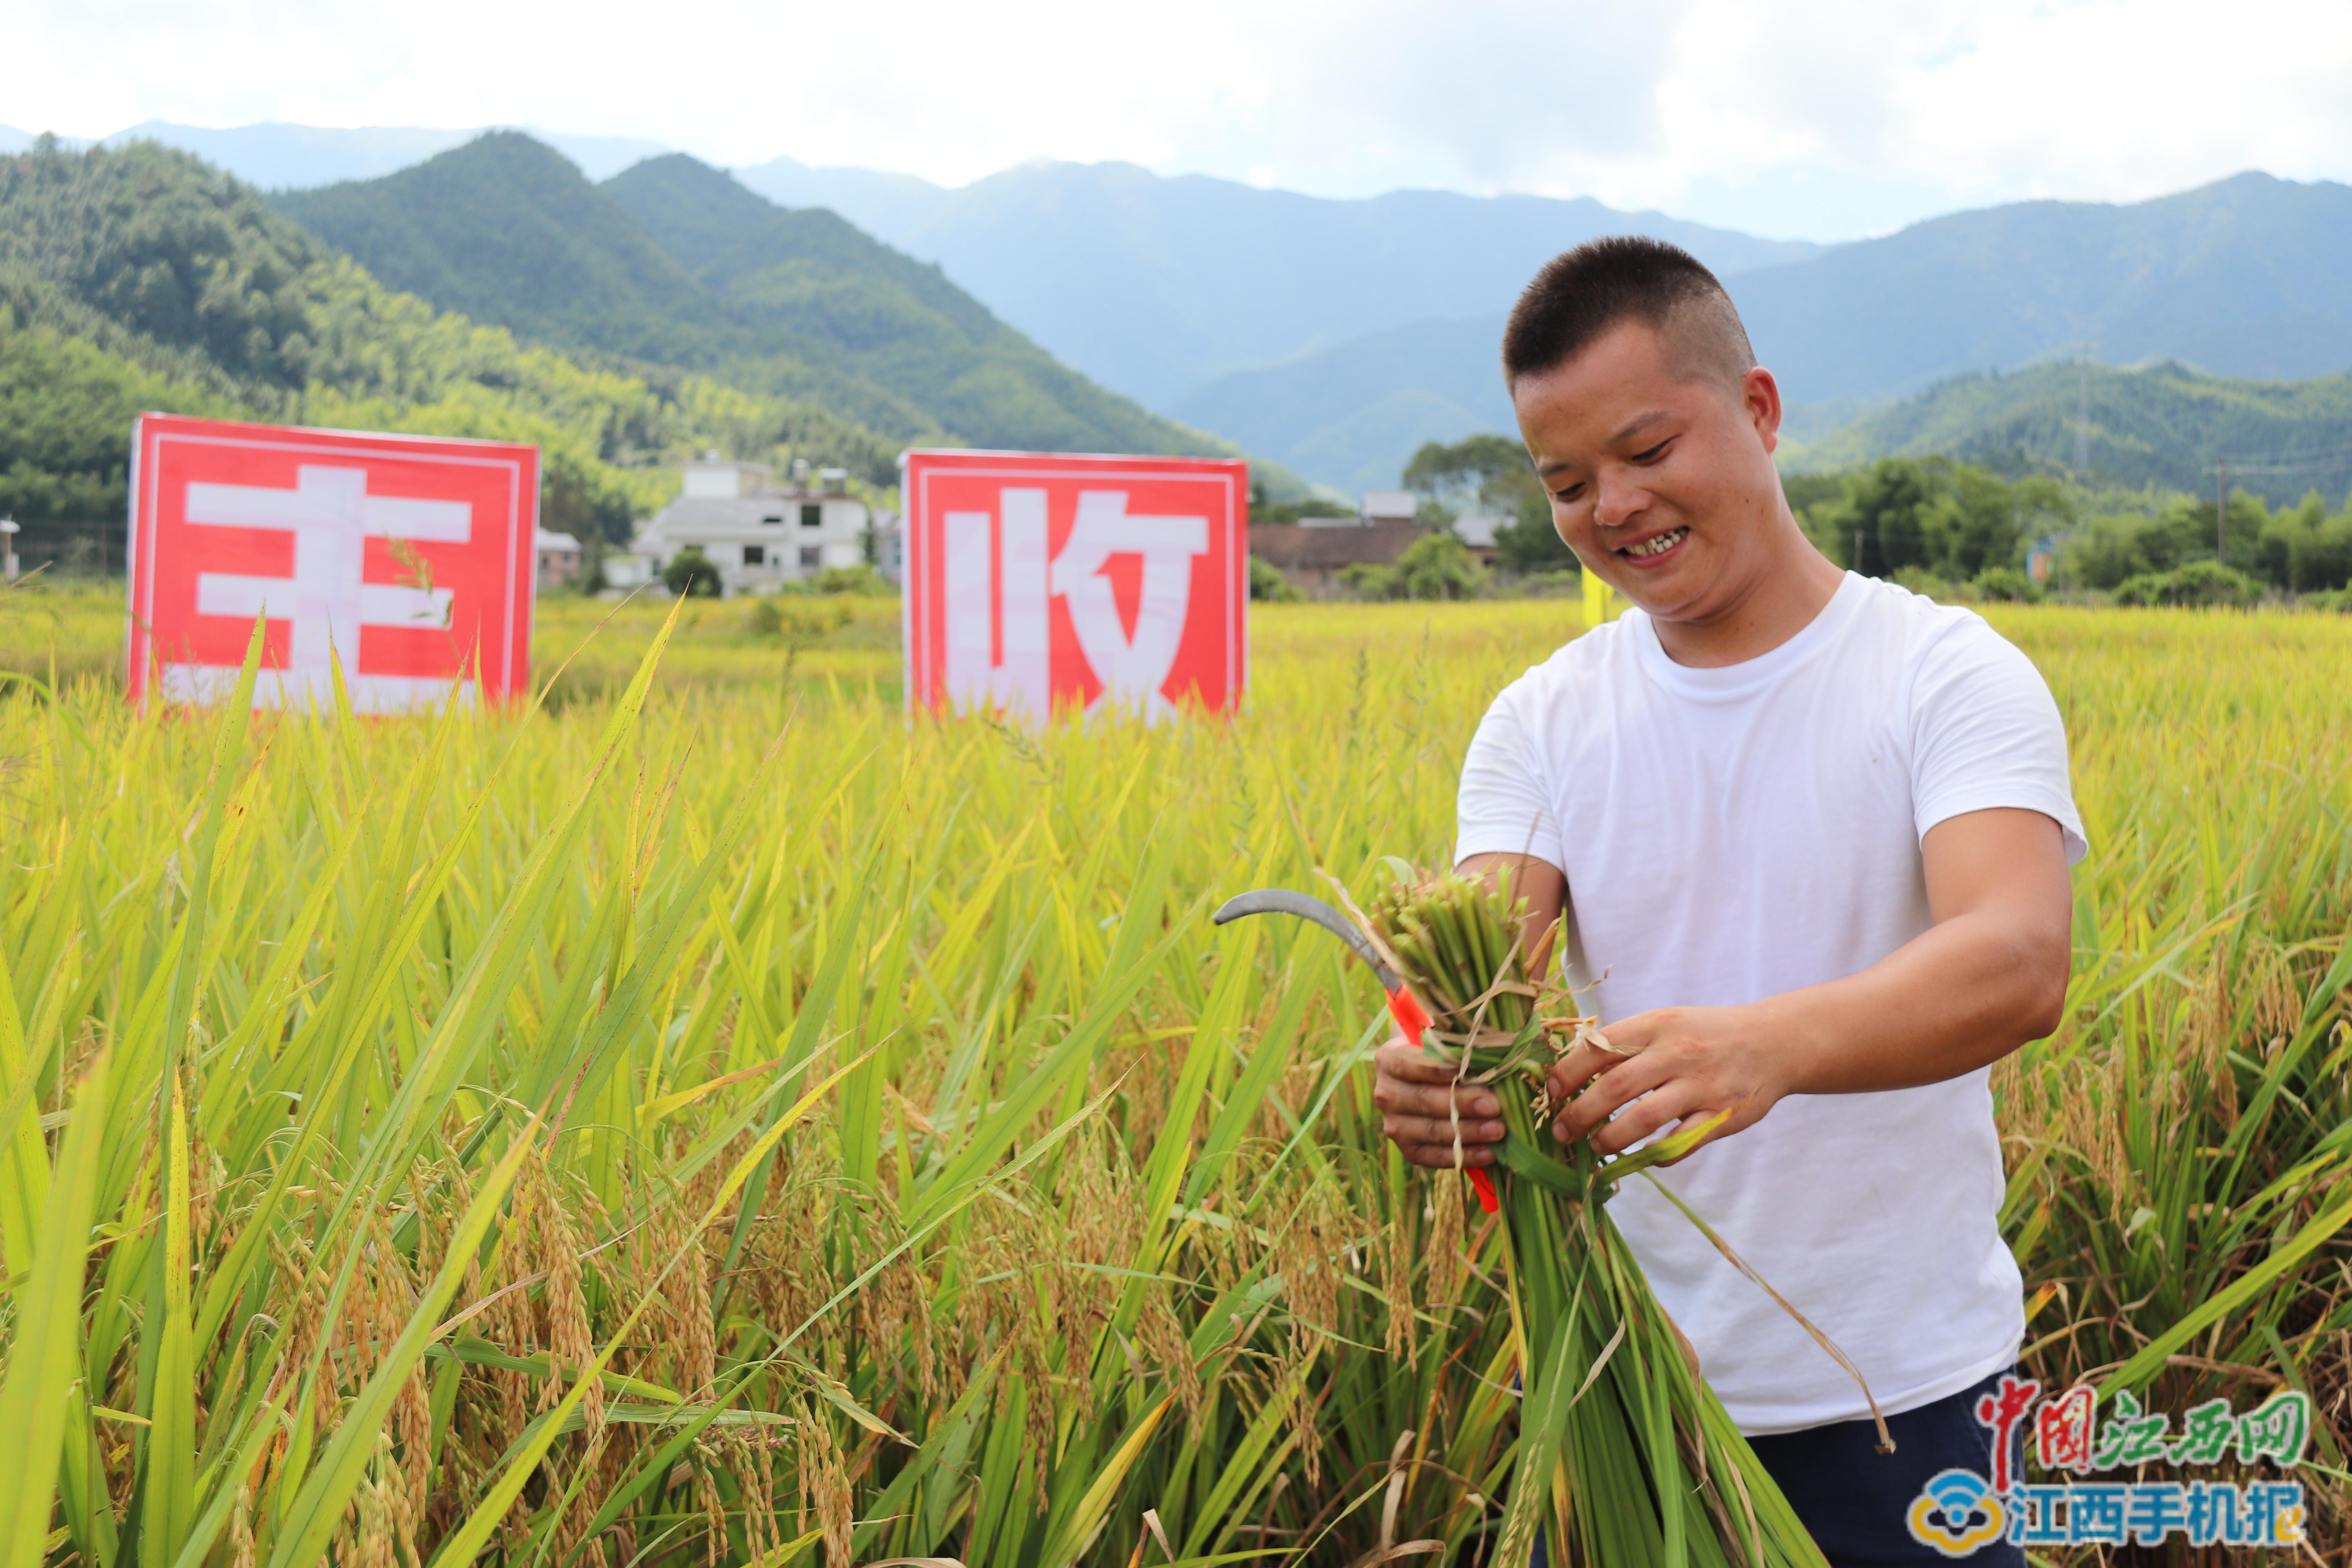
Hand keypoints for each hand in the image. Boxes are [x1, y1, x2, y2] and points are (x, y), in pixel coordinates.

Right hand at [1373, 1033, 1505, 1167]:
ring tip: (1498, 1130)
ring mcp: (1394, 1125)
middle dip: (1462, 1103)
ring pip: (1432, 1130)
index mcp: (1388, 1061)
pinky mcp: (1408, 1151)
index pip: (1408, 1065)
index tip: (1464, 1071)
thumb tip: (1484, 1059)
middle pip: (1424, 1099)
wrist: (1428, 1084)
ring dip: (1468, 1132)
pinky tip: (1488, 1153)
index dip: (1436, 1069)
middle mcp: (1386, 1094)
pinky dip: (1464, 1156)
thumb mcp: (1443, 1046)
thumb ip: (1456, 1050)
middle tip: (1493, 1106)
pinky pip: (1435, 1157)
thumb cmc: (1443, 1059)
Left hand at [1546, 1006, 1796, 1160]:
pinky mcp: (1722, 1115)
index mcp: (1655, 1025)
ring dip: (1611, 1139)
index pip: (1598, 1048)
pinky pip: (1681, 1143)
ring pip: (1644, 1119)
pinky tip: (1641, 1158)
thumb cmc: (1704, 1034)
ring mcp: (1701, 1086)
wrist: (1772, 1042)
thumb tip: (1570, 1072)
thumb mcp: (1664, 1024)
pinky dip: (1656, 1155)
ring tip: (1594, 1147)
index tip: (1550, 1093)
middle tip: (1561, 1132)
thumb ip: (1624, 1045)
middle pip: (1614, 1087)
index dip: (1566, 1073)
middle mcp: (1677, 1053)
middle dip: (1579, 1114)